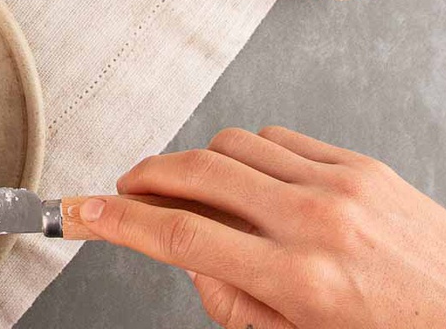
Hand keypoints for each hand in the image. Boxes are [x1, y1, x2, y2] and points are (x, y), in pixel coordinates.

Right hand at [75, 126, 445, 328]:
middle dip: (147, 177)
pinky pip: (280, 138)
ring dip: (200, 164)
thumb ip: (236, 306)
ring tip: (198, 193)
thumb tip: (191, 258)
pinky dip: (251, 155)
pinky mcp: (361, 163)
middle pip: (197, 173)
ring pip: (233, 145)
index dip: (121, 223)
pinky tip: (254, 181)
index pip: (183, 238)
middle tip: (126, 190)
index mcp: (301, 283)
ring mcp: (341, 184)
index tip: (85, 211)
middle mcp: (316, 222)